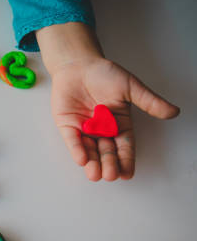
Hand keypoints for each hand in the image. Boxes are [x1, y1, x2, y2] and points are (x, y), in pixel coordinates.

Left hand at [37, 23, 179, 180]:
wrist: (78, 65)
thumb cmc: (104, 74)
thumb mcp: (130, 87)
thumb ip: (149, 101)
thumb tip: (173, 112)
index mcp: (119, 124)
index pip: (124, 146)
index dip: (126, 160)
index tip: (127, 174)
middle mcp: (102, 130)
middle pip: (107, 151)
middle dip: (109, 164)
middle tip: (111, 175)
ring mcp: (84, 129)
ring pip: (89, 150)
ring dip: (92, 163)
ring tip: (96, 175)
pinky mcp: (68, 126)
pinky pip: (72, 140)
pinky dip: (77, 149)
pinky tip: (81, 160)